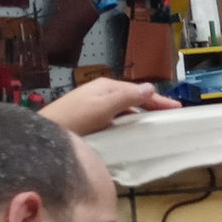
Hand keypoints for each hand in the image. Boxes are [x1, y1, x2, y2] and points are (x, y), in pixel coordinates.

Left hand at [39, 78, 179, 134]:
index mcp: (106, 87)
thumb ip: (126, 98)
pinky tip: (131, 134)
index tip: (177, 108)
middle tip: (169, 117)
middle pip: (132, 98)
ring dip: (139, 115)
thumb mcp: (102, 108)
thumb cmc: (73, 119)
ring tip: (154, 127)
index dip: (158, 99)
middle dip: (151, 105)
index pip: (139, 91)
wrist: (44, 135)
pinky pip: (115, 119)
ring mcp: (94, 106)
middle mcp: (101, 93)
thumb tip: (150, 88)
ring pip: (124, 109)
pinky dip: (127, 123)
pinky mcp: (89, 120)